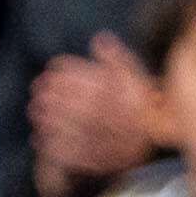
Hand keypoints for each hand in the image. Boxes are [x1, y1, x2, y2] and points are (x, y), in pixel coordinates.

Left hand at [31, 32, 166, 196]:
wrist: (160, 143)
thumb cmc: (146, 105)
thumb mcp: (136, 75)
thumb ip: (116, 57)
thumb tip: (99, 38)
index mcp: (103, 89)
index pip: (68, 75)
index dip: (56, 74)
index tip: (48, 75)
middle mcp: (94, 111)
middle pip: (57, 98)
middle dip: (44, 95)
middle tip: (36, 93)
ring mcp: (91, 135)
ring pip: (55, 123)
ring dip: (42, 117)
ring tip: (35, 114)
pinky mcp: (90, 158)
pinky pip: (61, 150)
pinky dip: (48, 144)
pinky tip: (40, 139)